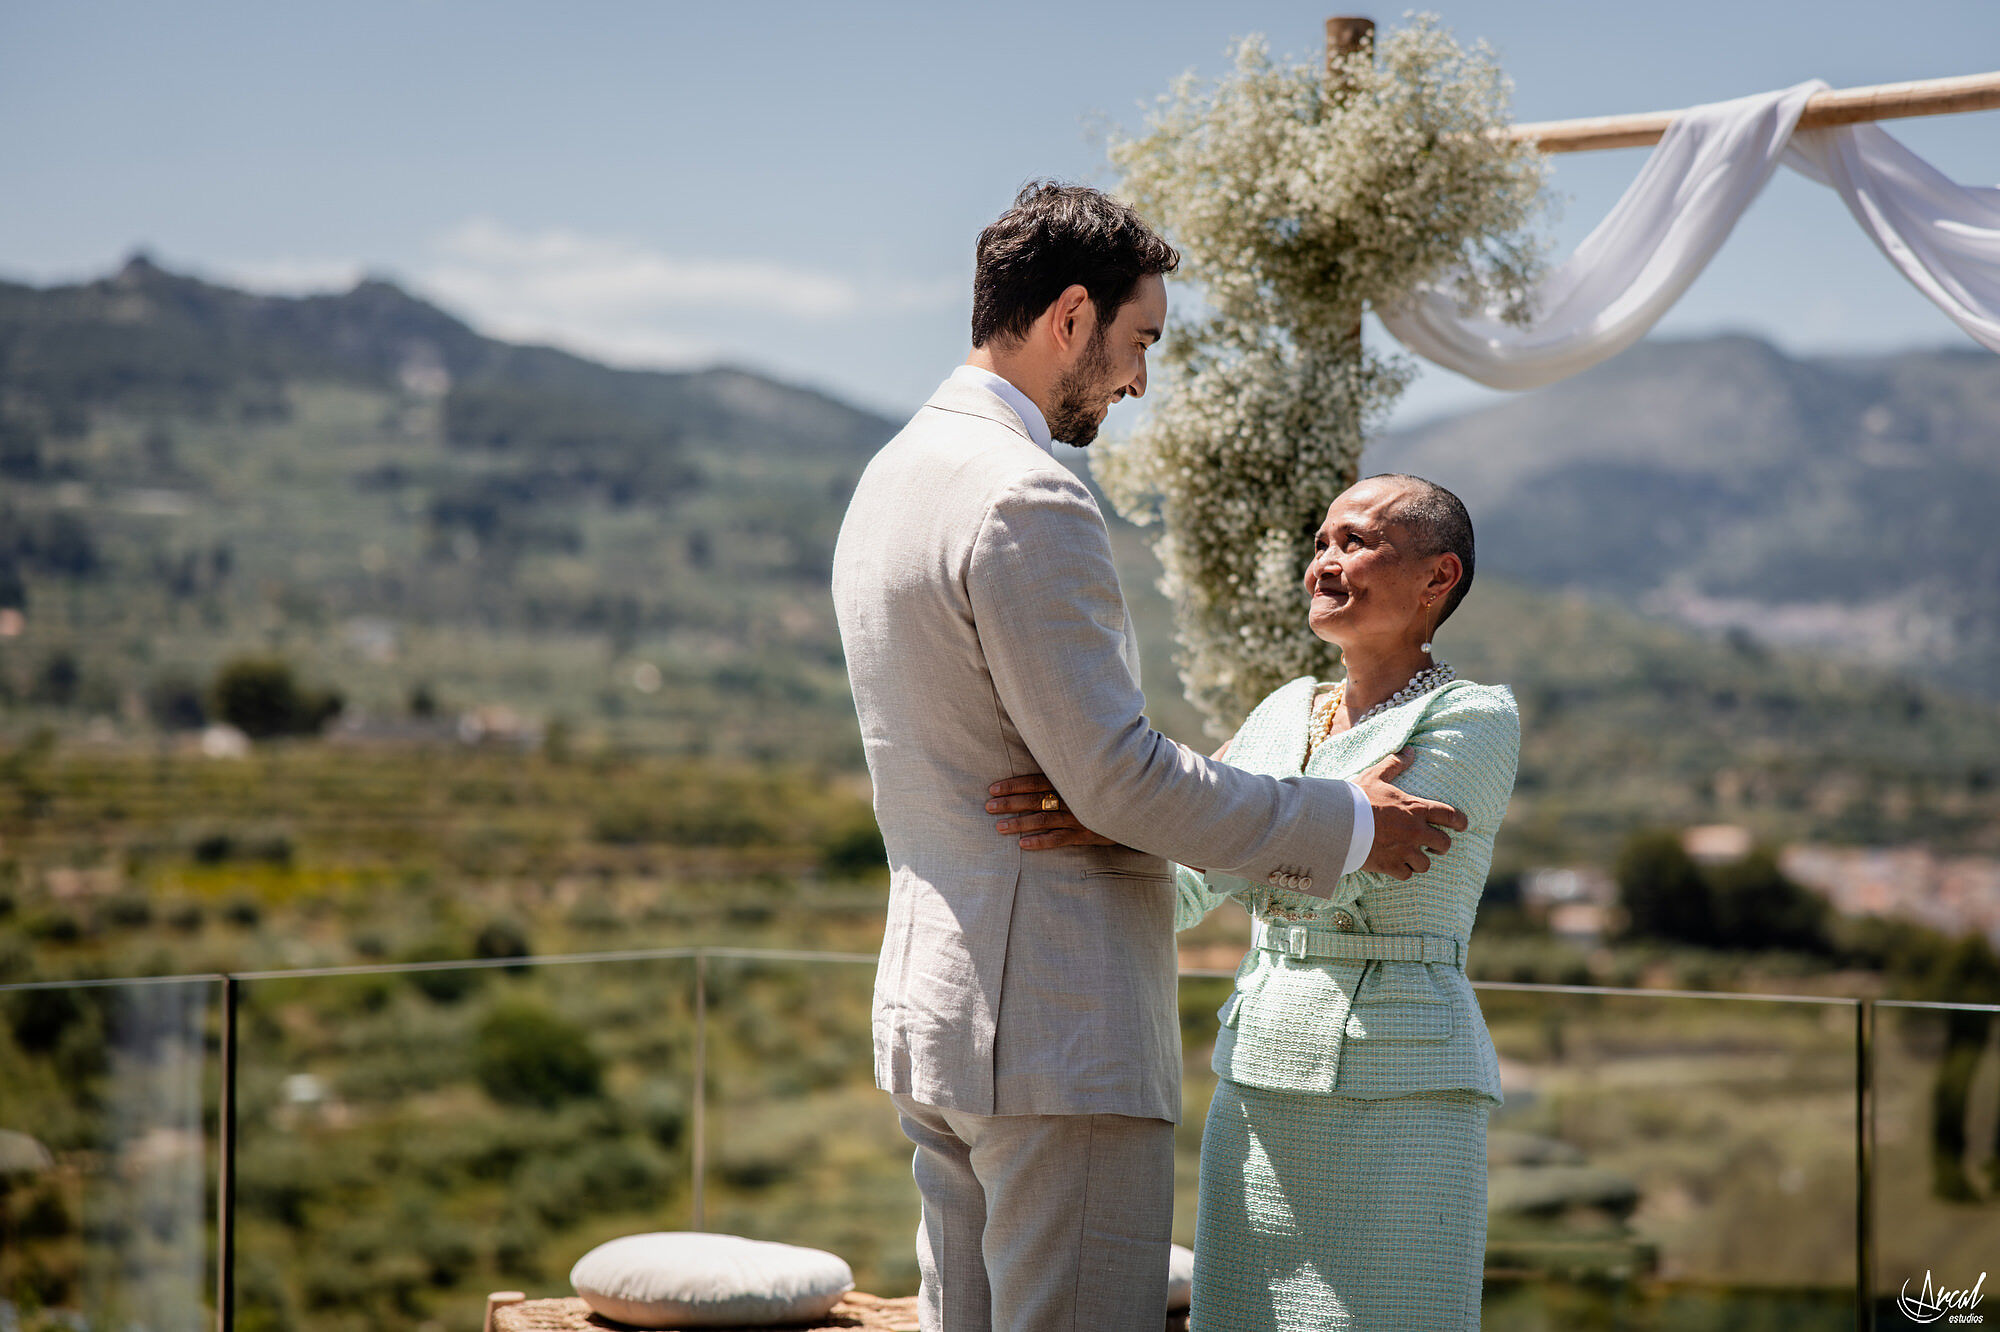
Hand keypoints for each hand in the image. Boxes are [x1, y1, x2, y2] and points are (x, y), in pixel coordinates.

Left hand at [985, 773, 1121, 850]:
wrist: (1136, 805)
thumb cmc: (1105, 787)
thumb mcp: (1086, 776)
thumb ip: (1064, 772)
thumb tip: (1040, 765)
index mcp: (1068, 780)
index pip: (1035, 781)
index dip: (1014, 785)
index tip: (993, 788)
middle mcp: (1071, 797)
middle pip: (1034, 799)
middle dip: (1010, 803)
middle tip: (988, 807)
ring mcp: (1077, 816)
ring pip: (1043, 819)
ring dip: (1020, 823)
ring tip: (999, 827)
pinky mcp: (1085, 834)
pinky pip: (1059, 839)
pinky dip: (1040, 842)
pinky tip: (1023, 845)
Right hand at [1355, 748, 1467, 880]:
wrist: (1336, 823)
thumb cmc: (1356, 797)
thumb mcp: (1375, 776)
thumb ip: (1395, 764)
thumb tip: (1410, 751)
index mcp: (1415, 808)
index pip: (1451, 815)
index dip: (1461, 822)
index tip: (1463, 826)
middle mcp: (1415, 832)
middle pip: (1444, 844)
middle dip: (1441, 845)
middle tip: (1434, 846)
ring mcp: (1404, 851)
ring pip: (1426, 864)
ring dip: (1420, 861)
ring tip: (1412, 858)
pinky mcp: (1390, 866)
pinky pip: (1406, 875)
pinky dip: (1402, 871)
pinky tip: (1396, 866)